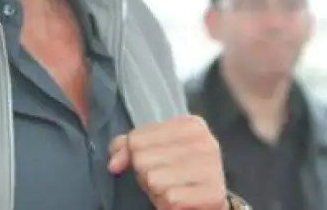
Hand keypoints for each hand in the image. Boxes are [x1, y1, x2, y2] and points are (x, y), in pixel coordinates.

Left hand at [108, 115, 228, 209]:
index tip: (150, 161)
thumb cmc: (176, 168)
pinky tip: (180, 198)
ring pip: (154, 180)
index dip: (134, 156)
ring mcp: (211, 167)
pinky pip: (169, 198)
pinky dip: (167, 203)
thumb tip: (114, 164)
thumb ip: (129, 147)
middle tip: (163, 177)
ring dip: (156, 190)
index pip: (136, 140)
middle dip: (146, 174)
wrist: (209, 195)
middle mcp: (204, 141)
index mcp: (189, 124)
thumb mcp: (153, 149)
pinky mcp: (213, 193)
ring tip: (171, 187)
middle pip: (143, 160)